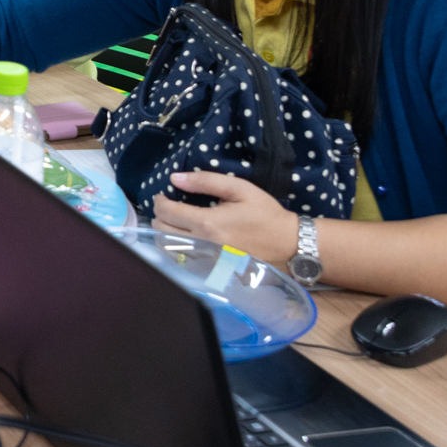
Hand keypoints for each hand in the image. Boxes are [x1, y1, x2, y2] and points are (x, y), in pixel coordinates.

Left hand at [149, 171, 300, 264]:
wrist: (286, 245)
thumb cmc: (265, 214)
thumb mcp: (239, 189)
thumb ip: (206, 181)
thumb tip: (175, 178)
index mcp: (208, 223)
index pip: (167, 213)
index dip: (160, 201)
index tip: (164, 195)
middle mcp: (201, 244)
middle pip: (161, 230)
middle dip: (160, 215)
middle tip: (170, 205)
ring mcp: (204, 260)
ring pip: (167, 247)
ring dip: (164, 231)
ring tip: (175, 220)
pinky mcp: (208, 269)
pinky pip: (180, 258)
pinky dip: (175, 245)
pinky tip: (184, 236)